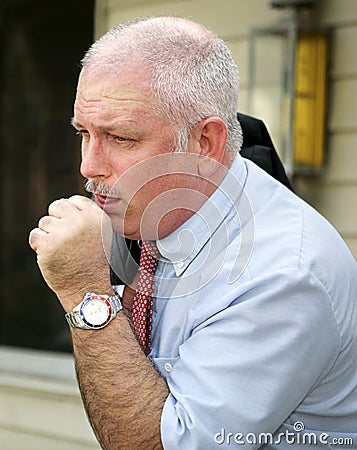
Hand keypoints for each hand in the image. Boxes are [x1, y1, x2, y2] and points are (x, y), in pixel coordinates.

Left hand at [29, 195, 112, 310]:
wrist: (90, 291)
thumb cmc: (95, 267)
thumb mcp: (104, 237)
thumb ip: (90, 220)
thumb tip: (70, 209)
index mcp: (97, 218)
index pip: (75, 200)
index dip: (69, 214)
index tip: (71, 226)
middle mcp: (81, 222)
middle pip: (57, 206)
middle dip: (56, 220)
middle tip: (63, 238)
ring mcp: (64, 232)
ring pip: (44, 222)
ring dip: (48, 235)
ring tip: (62, 251)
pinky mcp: (49, 244)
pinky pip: (35, 235)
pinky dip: (39, 246)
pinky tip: (52, 256)